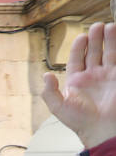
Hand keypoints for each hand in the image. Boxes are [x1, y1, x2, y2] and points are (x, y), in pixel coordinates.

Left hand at [43, 22, 115, 149]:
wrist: (102, 129)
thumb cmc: (80, 121)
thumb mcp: (58, 107)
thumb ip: (49, 92)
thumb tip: (46, 75)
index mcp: (76, 81)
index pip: (77, 58)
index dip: (78, 47)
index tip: (82, 36)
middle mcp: (92, 77)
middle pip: (94, 52)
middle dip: (95, 38)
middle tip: (97, 26)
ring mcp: (107, 76)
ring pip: (109, 53)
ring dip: (109, 40)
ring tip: (109, 26)